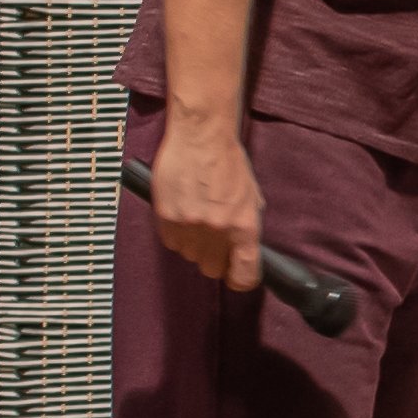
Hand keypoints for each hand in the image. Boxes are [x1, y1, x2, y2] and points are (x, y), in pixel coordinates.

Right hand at [149, 117, 263, 291]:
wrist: (200, 138)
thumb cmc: (228, 163)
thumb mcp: (250, 196)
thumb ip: (246, 225)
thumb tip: (242, 251)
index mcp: (244, 225)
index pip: (245, 273)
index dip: (241, 280)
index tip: (237, 277)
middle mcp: (217, 230)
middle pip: (212, 270)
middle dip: (215, 260)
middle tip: (215, 243)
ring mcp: (190, 225)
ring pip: (189, 256)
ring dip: (194, 245)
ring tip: (197, 218)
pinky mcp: (166, 217)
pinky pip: (171, 242)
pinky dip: (176, 234)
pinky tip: (183, 213)